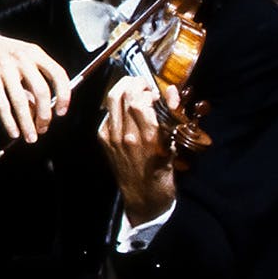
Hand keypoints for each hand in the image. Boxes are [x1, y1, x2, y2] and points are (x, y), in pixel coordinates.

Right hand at [0, 24, 70, 142]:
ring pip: (21, 101)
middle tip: (43, 128)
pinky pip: (2, 104)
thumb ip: (32, 80)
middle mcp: (22, 58)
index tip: (62, 112)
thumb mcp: (20, 58)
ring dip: (27, 123)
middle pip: (41, 91)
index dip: (64, 95)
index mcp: (35, 52)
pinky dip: (9, 121)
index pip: (58, 74)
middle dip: (45, 115)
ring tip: (31, 137)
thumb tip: (40, 110)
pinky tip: (13, 132)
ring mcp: (4, 67)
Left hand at [98, 76, 178, 224]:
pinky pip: (108, 114)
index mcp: (148, 137)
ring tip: (133, 91)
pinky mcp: (103, 140)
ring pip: (110, 101)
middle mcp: (126, 135)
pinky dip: (117, 106)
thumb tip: (171, 92)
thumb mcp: (174, 144)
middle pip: (119, 95)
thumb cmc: (163, 171)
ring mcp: (112, 137)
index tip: (154, 90)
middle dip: (131, 83)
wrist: (143, 196)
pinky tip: (126, 110)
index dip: (145, 88)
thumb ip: (172, 116)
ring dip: (122, 90)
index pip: (137, 100)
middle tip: (142, 84)